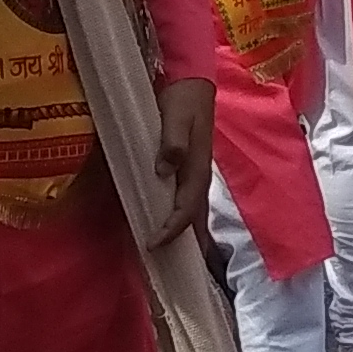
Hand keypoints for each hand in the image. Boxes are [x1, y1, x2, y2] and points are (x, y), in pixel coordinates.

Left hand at [145, 74, 217, 249]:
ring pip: (193, 212)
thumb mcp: (176, 116)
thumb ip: (172, 142)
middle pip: (196, 219)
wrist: (193, 81)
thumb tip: (164, 170)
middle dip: (187, 244)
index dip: (171, 229)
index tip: (153, 244)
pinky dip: (181, 218)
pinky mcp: (190, 167)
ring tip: (177, 258)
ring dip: (186, 235)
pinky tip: (170, 223)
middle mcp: (200, 176)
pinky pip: (187, 200)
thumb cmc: (183, 98)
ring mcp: (197, 173)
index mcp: (198, 168)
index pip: (186, 208)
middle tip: (174, 271)